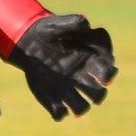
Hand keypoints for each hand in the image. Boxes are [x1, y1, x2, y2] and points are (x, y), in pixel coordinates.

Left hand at [0, 0, 117, 120]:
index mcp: (90, 60)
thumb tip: (87, 25)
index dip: (108, 76)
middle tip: (87, 88)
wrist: (27, 41)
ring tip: (70, 103)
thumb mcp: (59, 22)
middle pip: (99, 94)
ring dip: (79, 108)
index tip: (104, 77)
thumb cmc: (49, 30)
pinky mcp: (52, 97)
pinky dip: (59, 112)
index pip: (108, 72)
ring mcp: (68, 89)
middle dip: (97, 95)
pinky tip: (55, 105)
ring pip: (82, 108)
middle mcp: (82, 78)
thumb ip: (74, 22)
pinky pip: (59, 113)